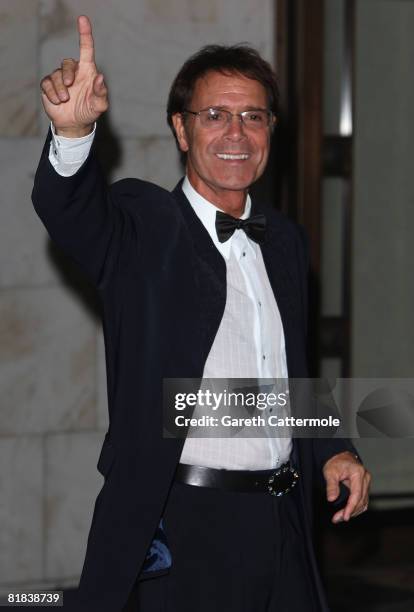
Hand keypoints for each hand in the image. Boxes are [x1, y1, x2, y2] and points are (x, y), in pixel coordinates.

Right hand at [40, 15, 107, 136]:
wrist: (75, 124)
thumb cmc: (89, 111)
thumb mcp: (99, 105)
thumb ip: (100, 93)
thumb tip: (100, 77)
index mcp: (87, 71)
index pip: (86, 49)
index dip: (85, 34)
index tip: (83, 19)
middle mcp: (73, 72)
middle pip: (67, 63)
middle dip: (67, 74)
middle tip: (70, 86)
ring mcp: (60, 78)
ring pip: (56, 75)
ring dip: (60, 89)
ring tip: (65, 101)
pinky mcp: (49, 86)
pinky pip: (47, 84)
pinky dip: (52, 94)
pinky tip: (57, 102)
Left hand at [323, 451, 370, 523]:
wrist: (340, 456)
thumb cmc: (335, 463)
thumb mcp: (330, 472)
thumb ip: (331, 486)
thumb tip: (331, 499)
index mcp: (358, 472)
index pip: (356, 494)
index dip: (351, 507)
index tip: (344, 517)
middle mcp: (365, 478)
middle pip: (361, 500)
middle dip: (350, 512)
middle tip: (337, 519)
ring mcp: (366, 483)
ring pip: (363, 503)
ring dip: (353, 512)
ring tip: (339, 518)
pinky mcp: (364, 487)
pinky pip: (362, 501)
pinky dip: (355, 508)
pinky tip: (346, 513)